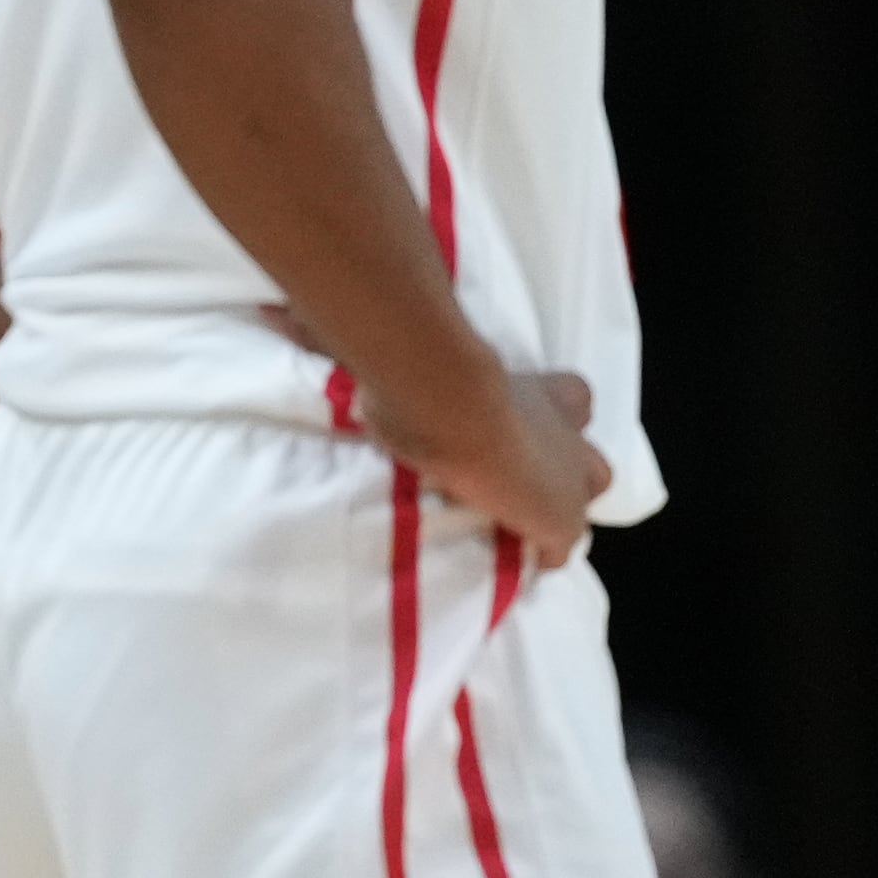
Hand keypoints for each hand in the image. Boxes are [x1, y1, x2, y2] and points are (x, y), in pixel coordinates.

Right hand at [262, 307, 606, 566]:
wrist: (455, 405)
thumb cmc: (430, 370)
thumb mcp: (405, 346)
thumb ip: (373, 337)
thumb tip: (283, 314)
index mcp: (538, 390)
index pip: (571, 396)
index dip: (554, 409)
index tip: (524, 420)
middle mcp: (562, 429)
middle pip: (594, 454)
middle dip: (573, 465)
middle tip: (530, 480)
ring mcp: (566, 476)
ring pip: (589, 496)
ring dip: (559, 508)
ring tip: (522, 523)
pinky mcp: (559, 519)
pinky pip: (558, 551)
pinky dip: (542, 556)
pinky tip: (523, 564)